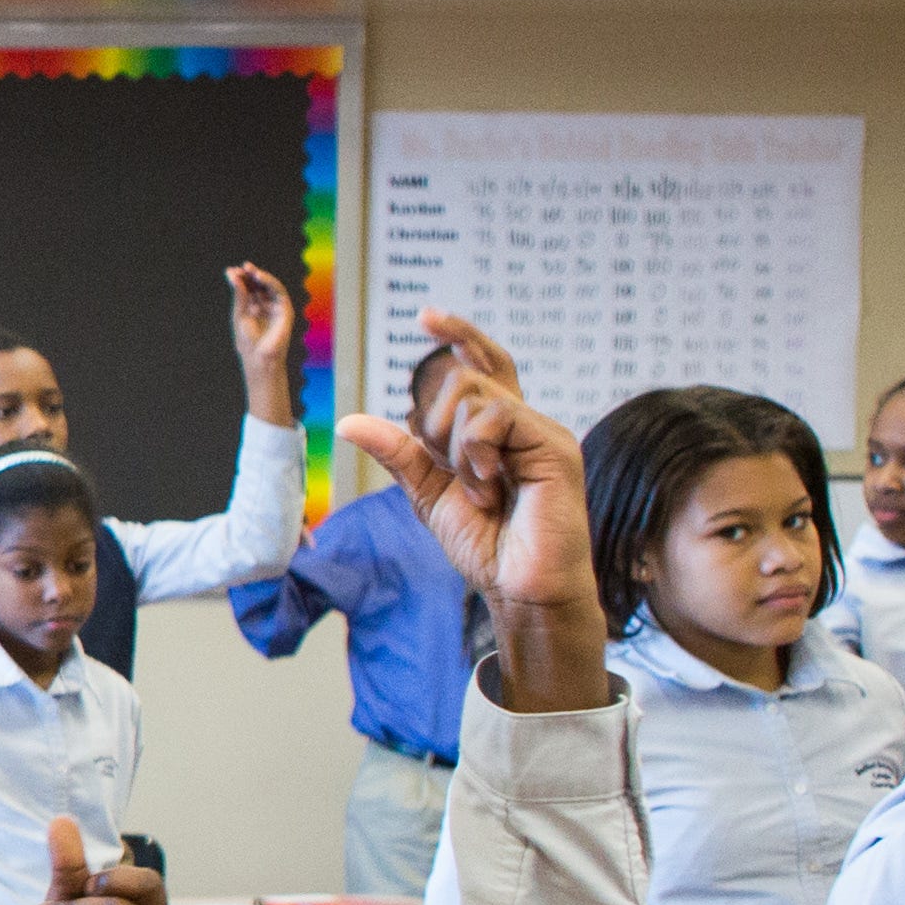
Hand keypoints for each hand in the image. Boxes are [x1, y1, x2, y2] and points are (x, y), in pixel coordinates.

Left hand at [225, 261, 298, 412]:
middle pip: (258, 285)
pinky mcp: (285, 309)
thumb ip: (239, 295)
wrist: (258, 357)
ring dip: (260, 275)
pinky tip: (259, 276)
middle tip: (240, 268)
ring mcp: (275, 307)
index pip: (247, 288)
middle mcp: (264, 305)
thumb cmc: (247, 340)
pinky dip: (270, 281)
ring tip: (249, 269)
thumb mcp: (239, 313)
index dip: (240, 279)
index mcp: (252, 307)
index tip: (230, 271)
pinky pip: (279, 291)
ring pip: (269, 285)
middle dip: (249, 275)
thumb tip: (233, 275)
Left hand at [336, 313, 601, 709]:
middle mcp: (521, 423)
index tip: (426, 317)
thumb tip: (350, 421)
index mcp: (495, 431)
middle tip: (455, 476)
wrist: (519, 587)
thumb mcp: (428, 494)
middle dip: (435, 427)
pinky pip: (494, 417)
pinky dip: (475, 453)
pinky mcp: (554, 445)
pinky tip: (491, 487)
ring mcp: (541, 431)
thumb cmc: (486, 545)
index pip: (481, 366)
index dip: (459, 336)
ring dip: (455, 449)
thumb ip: (399, 454)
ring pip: (471, 396)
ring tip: (480, 491)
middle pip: (460, 380)